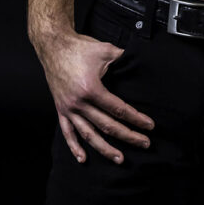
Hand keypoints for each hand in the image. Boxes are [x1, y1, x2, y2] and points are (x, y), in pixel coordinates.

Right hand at [36, 30, 154, 164]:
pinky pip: (67, 132)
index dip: (136, 119)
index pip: (118, 109)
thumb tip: (141, 62)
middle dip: (128, 136)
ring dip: (105, 149)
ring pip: (89, 134)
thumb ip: (124, 59)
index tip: (149, 125)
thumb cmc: (79, 47)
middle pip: (107, 125)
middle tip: (144, 143)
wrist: (53, 45)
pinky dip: (74, 147)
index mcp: (91, 89)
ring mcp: (68, 108)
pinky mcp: (60, 109)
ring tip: (120, 159)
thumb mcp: (106, 50)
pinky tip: (83, 158)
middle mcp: (79, 103)